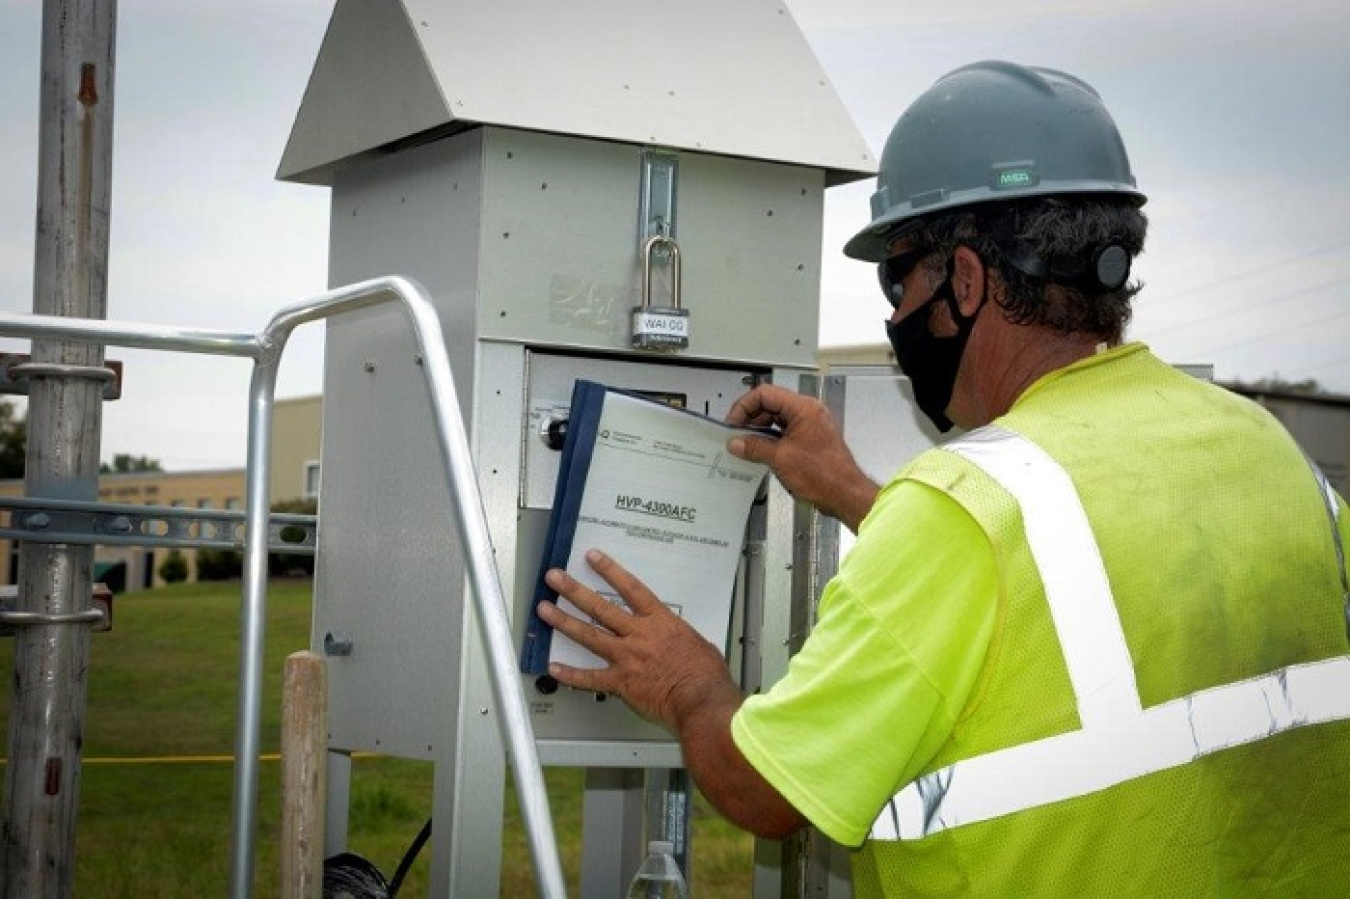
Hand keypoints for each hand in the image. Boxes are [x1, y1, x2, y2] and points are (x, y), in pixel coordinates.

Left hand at [537, 550, 737, 733]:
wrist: (700, 699)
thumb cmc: (706, 674)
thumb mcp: (699, 643)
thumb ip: (681, 636)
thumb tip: (679, 639)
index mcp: (659, 622)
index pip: (631, 589)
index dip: (610, 570)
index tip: (592, 557)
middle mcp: (638, 635)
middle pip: (600, 607)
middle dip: (574, 590)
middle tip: (554, 578)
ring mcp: (626, 658)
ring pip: (589, 636)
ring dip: (564, 621)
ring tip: (544, 610)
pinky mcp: (621, 683)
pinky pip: (590, 678)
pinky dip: (570, 675)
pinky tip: (553, 668)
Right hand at [725, 384, 878, 531]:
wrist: (845, 494)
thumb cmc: (826, 475)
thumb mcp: (780, 458)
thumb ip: (754, 447)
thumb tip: (737, 442)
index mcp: (804, 408)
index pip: (765, 394)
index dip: (744, 407)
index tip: (733, 422)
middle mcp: (808, 413)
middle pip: (770, 405)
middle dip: (750, 419)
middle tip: (736, 435)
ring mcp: (809, 426)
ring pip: (776, 420)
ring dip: (758, 431)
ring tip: (744, 446)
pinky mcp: (809, 440)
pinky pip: (783, 433)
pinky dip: (769, 440)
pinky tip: (758, 453)